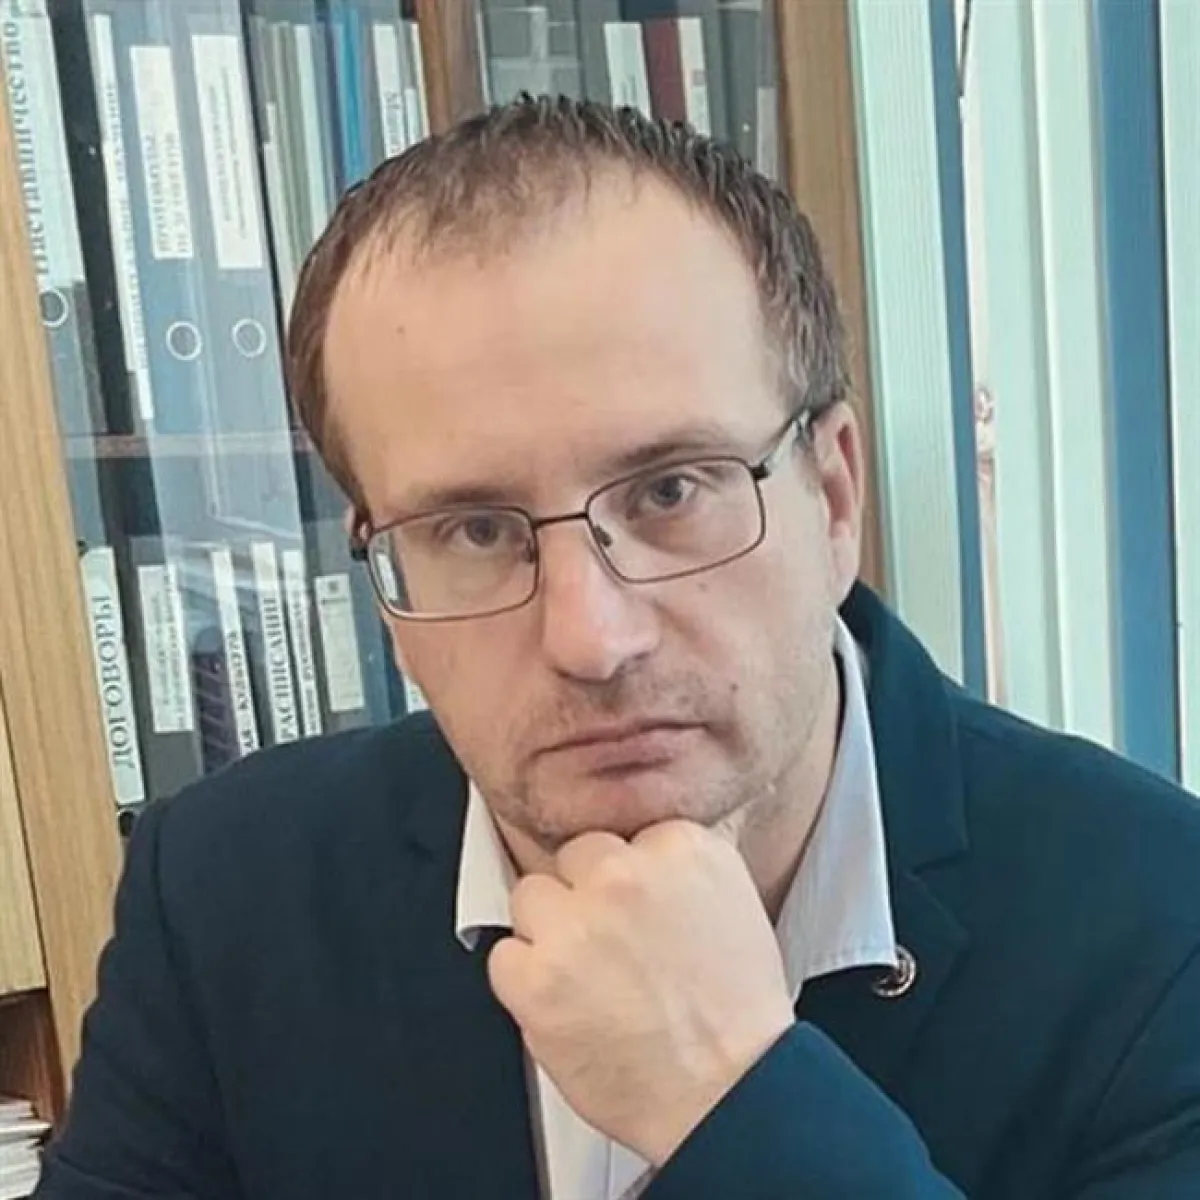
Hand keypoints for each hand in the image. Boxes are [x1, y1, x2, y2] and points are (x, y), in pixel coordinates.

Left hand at [486, 819, 794, 1165]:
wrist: (729, 1094)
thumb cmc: (736, 1017)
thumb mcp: (736, 907)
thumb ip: (682, 870)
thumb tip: (642, 857)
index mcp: (682, 851)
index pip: (623, 837)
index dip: (627, 879)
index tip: (634, 909)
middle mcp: (626, 876)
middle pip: (573, 857)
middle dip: (585, 897)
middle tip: (610, 945)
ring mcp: (577, 924)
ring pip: (530, 897)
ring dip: (549, 933)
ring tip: (588, 977)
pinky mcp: (537, 977)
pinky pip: (504, 957)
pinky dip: (525, 983)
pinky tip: (567, 1004)